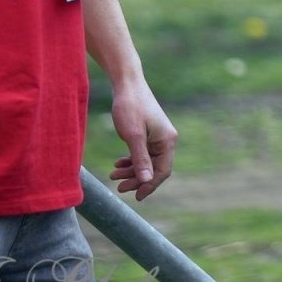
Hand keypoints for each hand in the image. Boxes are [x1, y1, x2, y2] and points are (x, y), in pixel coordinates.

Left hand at [107, 80, 176, 200]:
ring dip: (132, 171)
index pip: (162, 171)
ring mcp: (157, 135)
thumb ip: (140, 160)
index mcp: (167, 140)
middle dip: (138, 179)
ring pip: (147, 161)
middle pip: (155, 168)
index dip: (150, 185)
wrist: (127, 84)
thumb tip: (147, 181)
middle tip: (119, 188)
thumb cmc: (130, 108)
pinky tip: (118, 164)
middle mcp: (166, 139)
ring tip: (114, 177)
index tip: (136, 197)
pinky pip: (142, 152)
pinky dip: (131, 160)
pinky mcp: (149, 132)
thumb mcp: (133, 137)